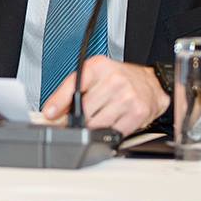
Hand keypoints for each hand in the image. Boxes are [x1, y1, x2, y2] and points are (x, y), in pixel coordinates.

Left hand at [41, 56, 167, 134]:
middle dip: (76, 119)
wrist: (151, 83)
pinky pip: (114, 132)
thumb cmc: (118, 78)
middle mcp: (113, 80)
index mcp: (98, 67)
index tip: (49, 114)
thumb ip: (70, 90)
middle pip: (84, 110)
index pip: (73, 86)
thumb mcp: (92, 74)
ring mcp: (127, 97)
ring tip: (98, 118)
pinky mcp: (137, 113)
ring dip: (92, 127)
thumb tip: (51, 112)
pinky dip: (109, 133)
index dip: (58, 102)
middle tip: (77, 120)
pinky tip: (112, 122)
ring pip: (97, 124)